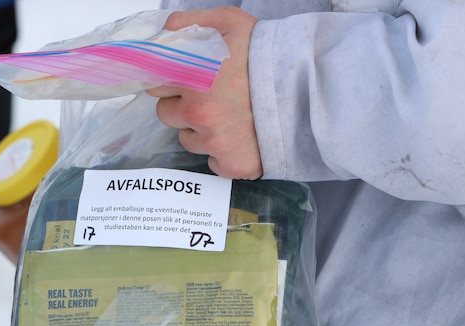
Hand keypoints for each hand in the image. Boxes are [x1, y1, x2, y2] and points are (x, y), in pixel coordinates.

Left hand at [147, 7, 261, 179]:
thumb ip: (190, 23)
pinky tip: (242, 137)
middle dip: (183, 105)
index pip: (154, 84)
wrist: (310, 88)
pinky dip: (223, 154)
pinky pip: (213, 163)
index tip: (187, 78)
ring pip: (188, 140)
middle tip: (213, 96)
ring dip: (202, 130)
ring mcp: (214, 142)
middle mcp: (198, 112)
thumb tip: (164, 33)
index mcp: (192, 77)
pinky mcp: (231, 165)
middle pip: (166, 114)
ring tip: (231, 116)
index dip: (171, 80)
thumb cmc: (268, 53)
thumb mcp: (229, 22)